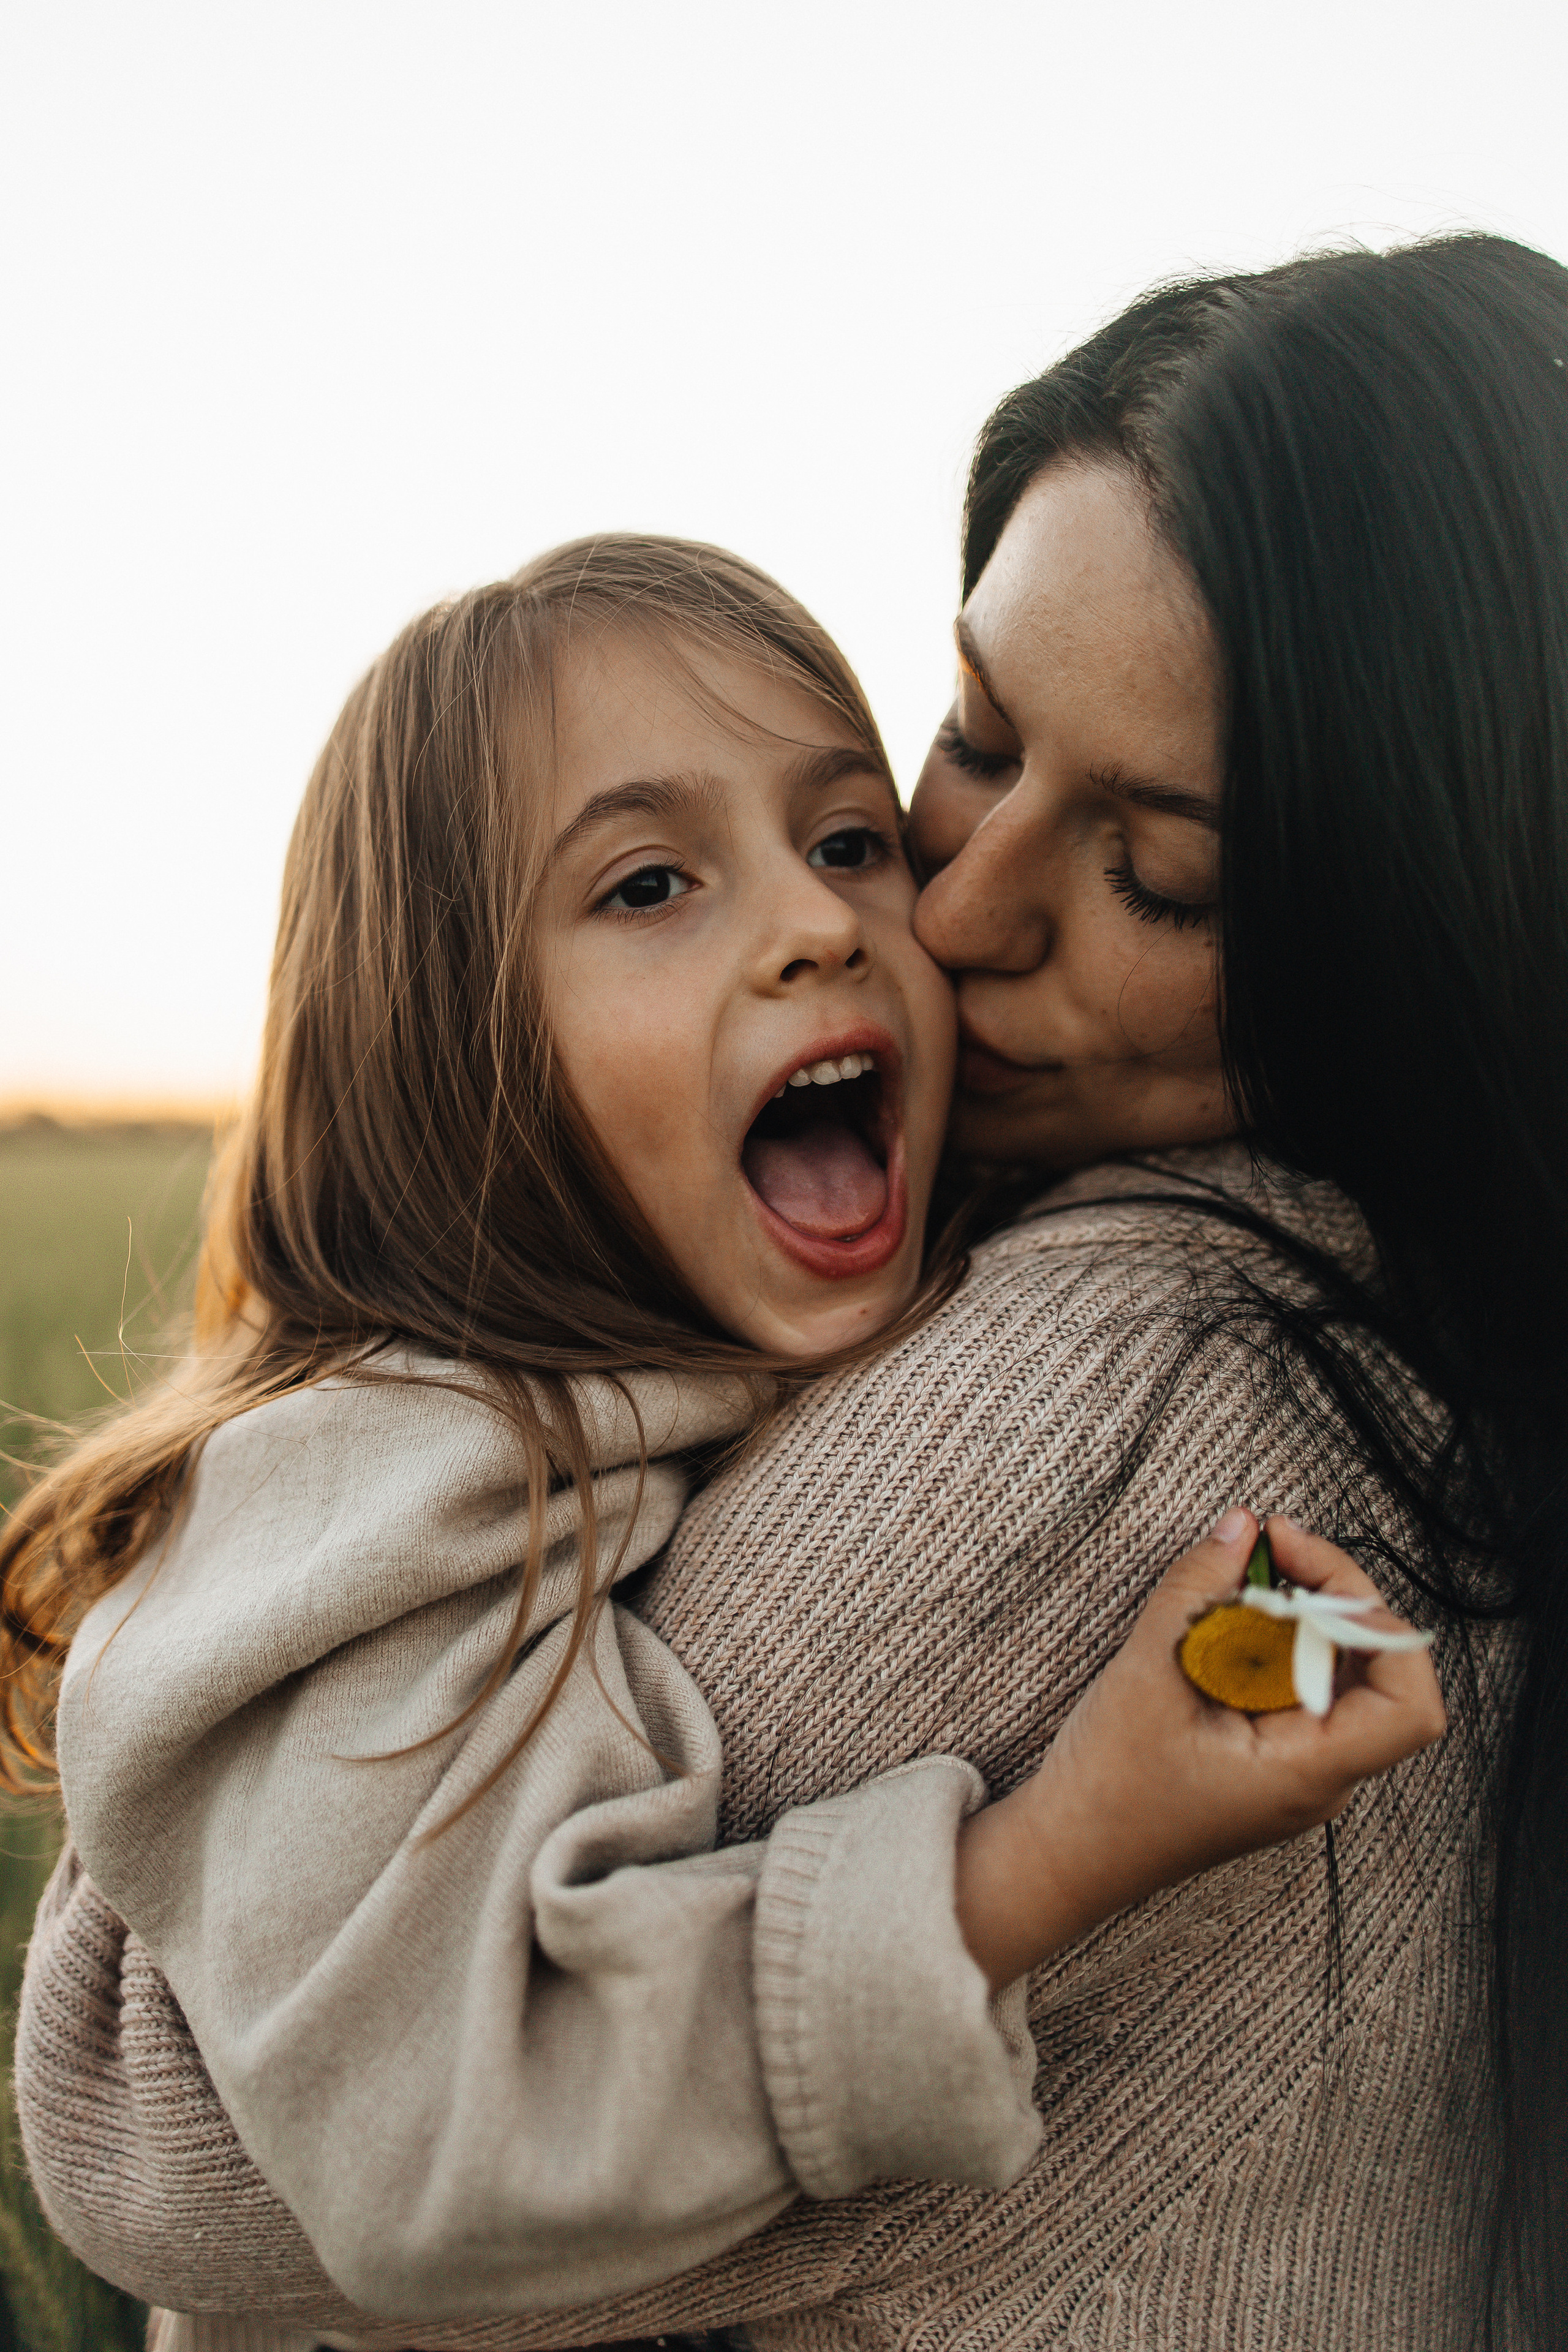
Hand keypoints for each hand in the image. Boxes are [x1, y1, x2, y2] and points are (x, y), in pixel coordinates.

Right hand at [953, 1510, 1446, 1992]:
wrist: (1065, 1856)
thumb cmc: (1106, 1790)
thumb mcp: (1145, 1675)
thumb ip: (1197, 1590)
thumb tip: (1242, 1525)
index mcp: (1307, 1774)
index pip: (1409, 1705)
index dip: (1379, 1627)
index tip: (1309, 1576)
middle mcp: (1319, 1777)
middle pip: (1375, 1672)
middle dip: (1329, 1595)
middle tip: (1267, 1545)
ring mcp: (1298, 1769)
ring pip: (1337, 1673)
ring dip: (1299, 1613)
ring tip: (1241, 1574)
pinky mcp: (1270, 1756)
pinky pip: (1297, 1685)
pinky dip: (1273, 1639)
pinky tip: (1225, 1616)